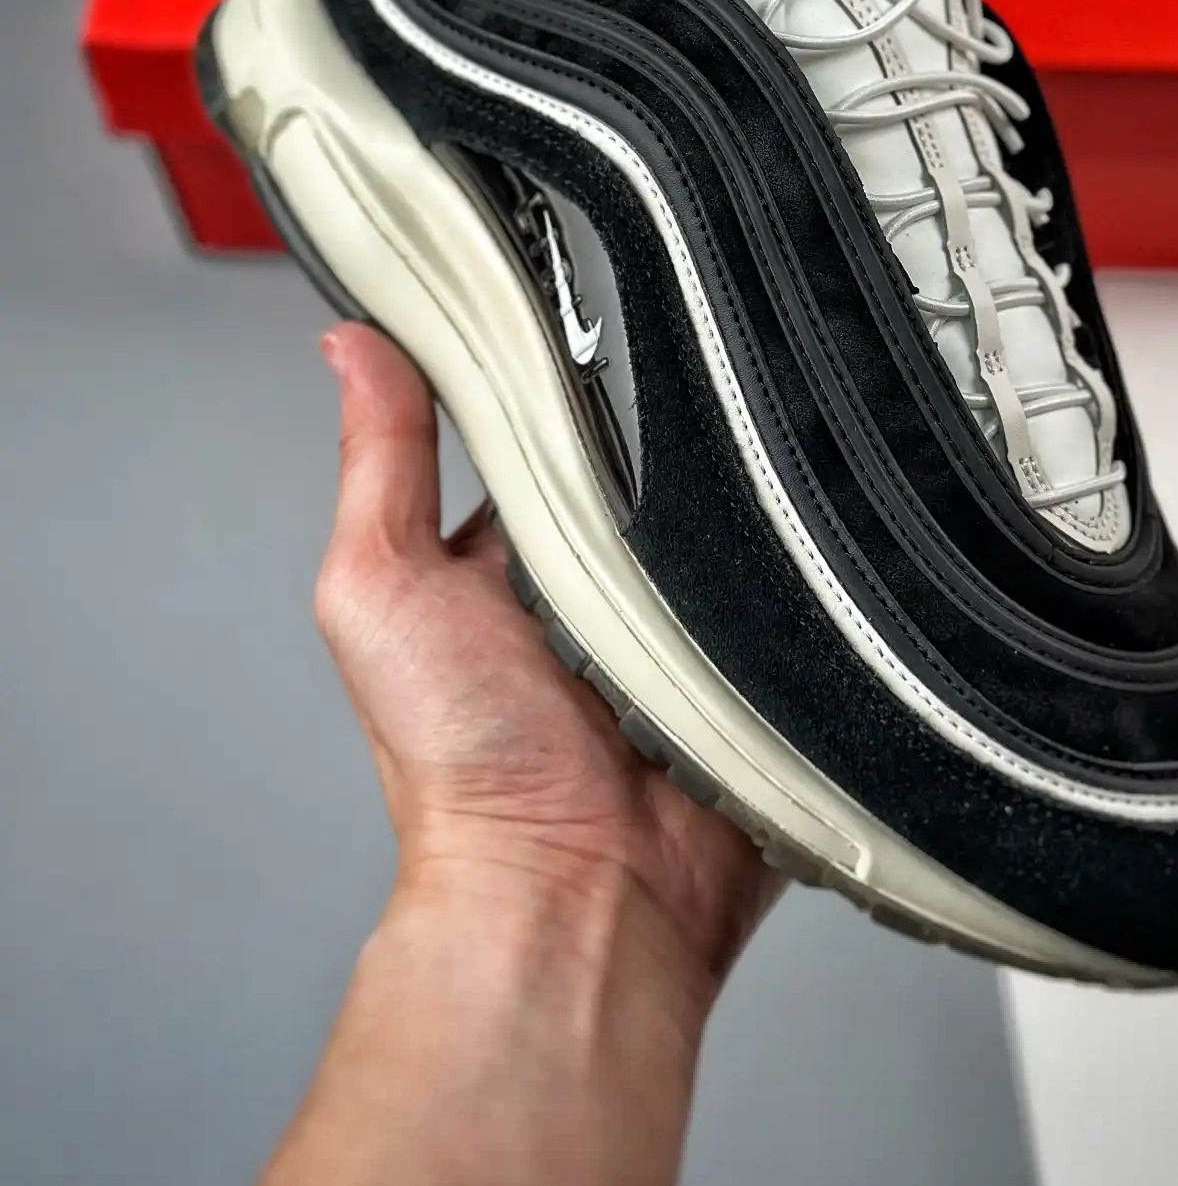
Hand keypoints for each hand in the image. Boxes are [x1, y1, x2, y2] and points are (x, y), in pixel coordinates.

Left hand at [315, 321, 781, 1016]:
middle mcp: (606, 584)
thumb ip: (379, 467)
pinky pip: (806, 589)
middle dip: (679, 423)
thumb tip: (353, 343)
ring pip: (741, 516)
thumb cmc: (461, 761)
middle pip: (656, 465)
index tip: (605, 291)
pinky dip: (810, 562)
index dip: (573, 369)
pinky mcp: (768, 665)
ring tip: (770, 436)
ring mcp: (693, 624)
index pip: (553, 430)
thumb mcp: (382, 591)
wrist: (578, 894)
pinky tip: (818, 517)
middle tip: (706, 357)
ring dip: (753, 490)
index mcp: (516, 558)